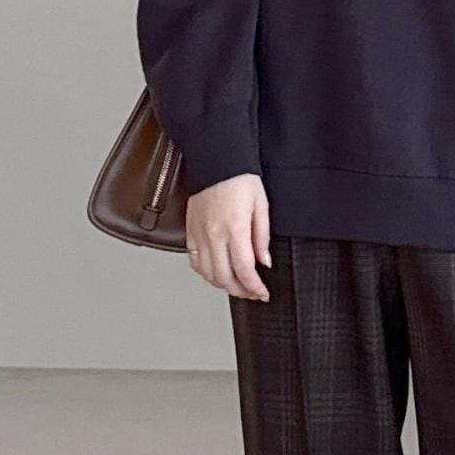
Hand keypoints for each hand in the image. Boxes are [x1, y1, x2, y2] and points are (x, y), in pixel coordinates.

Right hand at [185, 173, 270, 299]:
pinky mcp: (190, 230)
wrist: (217, 160)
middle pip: (225, 277)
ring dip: (223, 284)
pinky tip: (217, 273)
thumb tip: (264, 262)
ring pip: (208, 273)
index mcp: (235, 228)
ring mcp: (199, 234)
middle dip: (241, 291)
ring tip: (237, 285)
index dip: (254, 288)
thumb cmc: (240, 178)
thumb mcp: (261, 206)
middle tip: (252, 293)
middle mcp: (214, 234)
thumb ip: (262, 238)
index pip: (244, 270)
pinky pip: (195, 261)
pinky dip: (206, 273)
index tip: (262, 293)